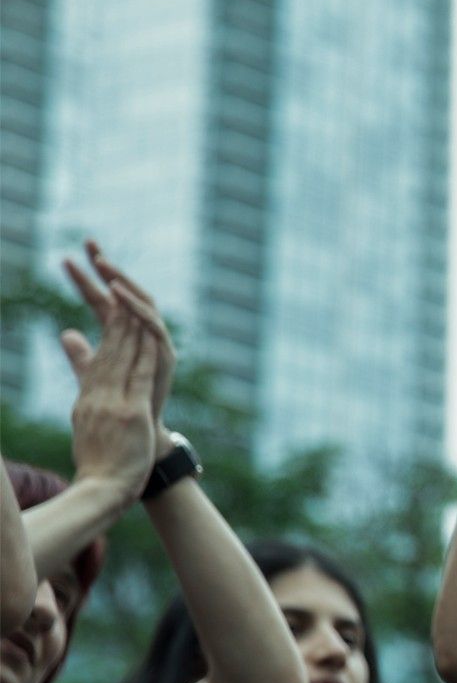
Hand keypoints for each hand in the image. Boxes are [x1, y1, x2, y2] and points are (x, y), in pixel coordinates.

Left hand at [62, 242, 175, 438]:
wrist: (140, 438)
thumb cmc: (121, 409)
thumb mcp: (94, 376)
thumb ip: (81, 355)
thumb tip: (65, 334)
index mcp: (123, 337)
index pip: (102, 300)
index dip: (86, 281)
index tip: (66, 259)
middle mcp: (142, 334)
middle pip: (124, 292)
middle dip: (107, 268)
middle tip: (89, 244)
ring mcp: (155, 342)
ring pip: (141, 302)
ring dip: (121, 281)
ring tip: (102, 263)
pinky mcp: (165, 353)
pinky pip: (151, 322)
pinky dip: (134, 306)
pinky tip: (116, 293)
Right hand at [68, 298, 160, 502]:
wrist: (102, 490)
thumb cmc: (98, 460)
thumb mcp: (85, 423)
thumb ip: (82, 396)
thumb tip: (75, 384)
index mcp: (87, 400)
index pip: (99, 359)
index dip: (108, 332)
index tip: (115, 308)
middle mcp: (97, 398)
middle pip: (109, 353)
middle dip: (117, 321)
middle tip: (122, 292)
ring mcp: (114, 406)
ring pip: (124, 360)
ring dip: (131, 331)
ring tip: (136, 305)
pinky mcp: (131, 415)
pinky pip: (140, 379)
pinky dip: (146, 356)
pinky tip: (153, 338)